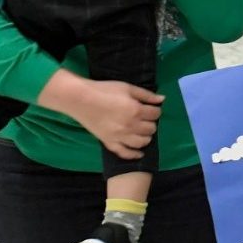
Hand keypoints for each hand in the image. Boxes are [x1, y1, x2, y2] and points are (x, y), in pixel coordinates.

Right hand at [37, 70, 162, 159]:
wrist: (80, 99)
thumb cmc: (104, 90)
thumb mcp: (127, 87)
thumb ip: (146, 95)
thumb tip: (162, 100)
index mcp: (136, 110)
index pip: (156, 114)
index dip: (155, 110)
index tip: (151, 108)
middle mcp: (131, 126)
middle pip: (151, 129)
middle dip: (151, 123)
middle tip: (145, 119)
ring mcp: (120, 136)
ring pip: (141, 142)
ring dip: (146, 137)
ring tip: (143, 132)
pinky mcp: (109, 142)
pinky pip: (124, 153)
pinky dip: (134, 155)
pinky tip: (140, 153)